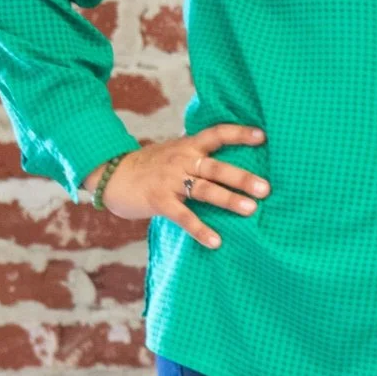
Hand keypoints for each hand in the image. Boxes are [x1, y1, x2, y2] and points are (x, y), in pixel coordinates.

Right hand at [82, 122, 269, 249]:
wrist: (111, 175)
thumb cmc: (150, 166)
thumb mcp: (174, 151)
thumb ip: (197, 154)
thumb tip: (230, 163)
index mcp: (187, 146)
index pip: (217, 134)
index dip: (239, 134)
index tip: (263, 136)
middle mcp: (181, 160)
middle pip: (216, 167)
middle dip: (242, 177)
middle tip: (265, 188)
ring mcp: (169, 181)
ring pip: (204, 190)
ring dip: (229, 200)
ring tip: (251, 209)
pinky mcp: (158, 201)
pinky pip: (183, 216)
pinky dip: (200, 229)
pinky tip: (216, 241)